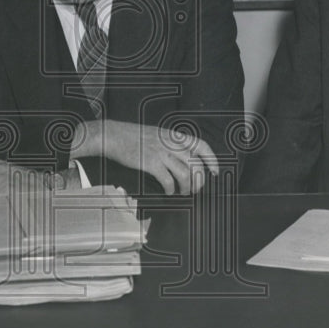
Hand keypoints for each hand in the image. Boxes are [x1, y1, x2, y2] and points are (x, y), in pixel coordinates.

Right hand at [75, 119, 217, 194]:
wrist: (113, 135)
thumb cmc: (132, 136)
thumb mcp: (156, 134)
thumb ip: (170, 144)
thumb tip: (183, 160)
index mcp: (173, 135)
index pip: (200, 145)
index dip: (212, 159)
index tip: (215, 171)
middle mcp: (170, 143)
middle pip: (195, 164)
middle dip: (199, 180)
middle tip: (196, 189)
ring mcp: (161, 152)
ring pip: (185, 174)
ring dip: (186, 188)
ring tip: (182, 193)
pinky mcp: (151, 163)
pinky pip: (168, 180)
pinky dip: (171, 189)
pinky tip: (168, 192)